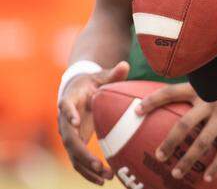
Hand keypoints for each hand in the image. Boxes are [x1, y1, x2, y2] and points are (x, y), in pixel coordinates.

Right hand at [57, 61, 129, 183]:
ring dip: (87, 168)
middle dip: (82, 153)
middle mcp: (65, 120)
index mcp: (70, 100)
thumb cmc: (92, 82)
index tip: (75, 122)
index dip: (69, 114)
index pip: (66, 106)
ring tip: (105, 178)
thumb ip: (113, 73)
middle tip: (98, 164)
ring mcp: (68, 133)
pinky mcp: (75, 143)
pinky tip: (103, 180)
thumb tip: (125, 65)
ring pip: (73, 154)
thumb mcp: (101, 76)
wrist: (77, 90)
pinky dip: (88, 171)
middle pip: (69, 138)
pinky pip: (78, 160)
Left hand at [138, 78, 216, 181]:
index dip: (153, 100)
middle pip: (183, 124)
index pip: (172, 92)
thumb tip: (180, 103)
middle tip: (159, 156)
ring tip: (177, 173)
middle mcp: (210, 102)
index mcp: (201, 89)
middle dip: (169, 142)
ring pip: (201, 141)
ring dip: (188, 159)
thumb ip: (200, 93)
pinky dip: (215, 164)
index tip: (137, 110)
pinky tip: (207, 176)